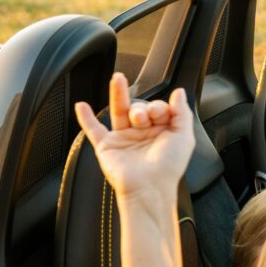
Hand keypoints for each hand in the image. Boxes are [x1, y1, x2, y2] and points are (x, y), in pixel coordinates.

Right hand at [75, 73, 194, 201]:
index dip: (159, 107)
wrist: (148, 188)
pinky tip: (81, 105)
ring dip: (118, 94)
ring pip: (119, 112)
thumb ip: (182, 112)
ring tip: (117, 78)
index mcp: (161, 133)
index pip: (158, 109)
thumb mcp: (184, 137)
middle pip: (139, 108)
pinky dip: (86, 118)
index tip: (160, 114)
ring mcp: (124, 140)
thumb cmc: (168, 168)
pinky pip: (93, 130)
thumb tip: (179, 93)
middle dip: (142, 108)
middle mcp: (142, 135)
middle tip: (144, 117)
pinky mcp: (107, 146)